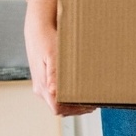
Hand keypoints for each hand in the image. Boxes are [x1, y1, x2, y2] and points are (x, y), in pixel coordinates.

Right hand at [24, 0, 95, 117]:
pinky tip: (83, 89)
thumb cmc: (46, 38)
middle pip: (61, 109)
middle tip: (96, 101)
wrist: (38, 26)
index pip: (58, 108)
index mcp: (43, 84)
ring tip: (92, 96)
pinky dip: (71, 95)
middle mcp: (41, 88)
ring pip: (60, 103)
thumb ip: (53, 74)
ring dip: (75, 103)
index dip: (75, 109)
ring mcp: (43, 85)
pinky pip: (59, 94)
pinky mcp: (46, 80)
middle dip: (78, 107)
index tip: (90, 104)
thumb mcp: (52, 54)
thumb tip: (53, 92)